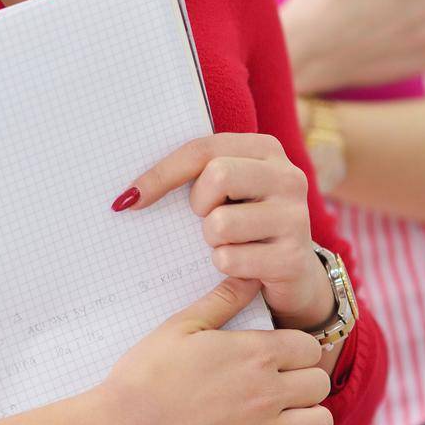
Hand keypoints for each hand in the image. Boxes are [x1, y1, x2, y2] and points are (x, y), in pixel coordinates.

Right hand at [89, 277, 332, 424]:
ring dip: (312, 415)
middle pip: (319, 382)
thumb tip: (252, 277)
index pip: (308, 346)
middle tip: (284, 382)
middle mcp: (267, 392)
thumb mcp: (181, 326)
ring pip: (322, 422)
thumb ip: (223, 300)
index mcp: (253, 354)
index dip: (297, 347)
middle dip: (306, 378)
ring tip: (292, 413)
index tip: (282, 353)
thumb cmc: (146, 374)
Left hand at [114, 132, 332, 326]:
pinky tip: (243, 266)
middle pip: (218, 176)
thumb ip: (194, 175)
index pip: (203, 149)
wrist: (295, 275)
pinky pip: (229, 260)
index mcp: (266, 149)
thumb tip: (128, 195)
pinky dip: (224, 266)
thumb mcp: (228, 190)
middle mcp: (288, 177)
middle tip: (208, 217)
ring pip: (220, 223)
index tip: (131, 197)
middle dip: (199, 203)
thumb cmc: (246, 223)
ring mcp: (295, 218)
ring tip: (230, 243)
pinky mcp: (293, 259)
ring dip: (211, 241)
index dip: (161, 173)